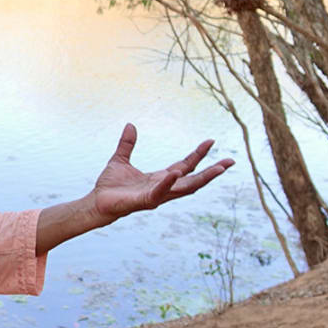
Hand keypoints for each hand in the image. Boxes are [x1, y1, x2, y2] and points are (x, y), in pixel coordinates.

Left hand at [90, 123, 234, 222]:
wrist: (96, 202)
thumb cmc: (110, 186)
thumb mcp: (120, 160)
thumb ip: (127, 144)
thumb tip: (130, 125)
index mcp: (160, 178)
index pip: (185, 166)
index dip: (198, 154)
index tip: (211, 141)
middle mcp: (163, 188)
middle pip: (193, 179)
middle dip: (212, 171)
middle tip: (231, 161)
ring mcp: (156, 196)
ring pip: (185, 188)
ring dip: (202, 179)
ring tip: (219, 168)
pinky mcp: (145, 201)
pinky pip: (160, 192)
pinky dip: (168, 183)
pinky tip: (176, 173)